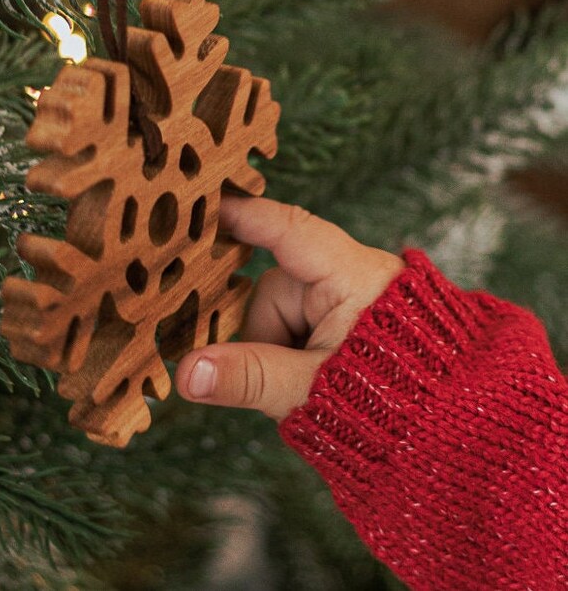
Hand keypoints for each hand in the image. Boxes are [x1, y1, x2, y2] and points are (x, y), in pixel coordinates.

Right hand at [175, 196, 404, 419]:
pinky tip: (302, 378)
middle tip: (281, 375)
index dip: (245, 215)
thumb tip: (187, 372)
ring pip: (277, 312)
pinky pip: (293, 324)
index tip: (205, 203)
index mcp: (354, 276)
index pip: (290, 229)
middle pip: (273, 288)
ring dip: (275, 350)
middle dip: (265, 335)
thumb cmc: (391, 402)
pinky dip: (288, 352)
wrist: (445, 428)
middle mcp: (349, 274)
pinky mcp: (340, 317)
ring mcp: (345, 296)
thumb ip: (248, 376)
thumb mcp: (310, 387)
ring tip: (301, 385)